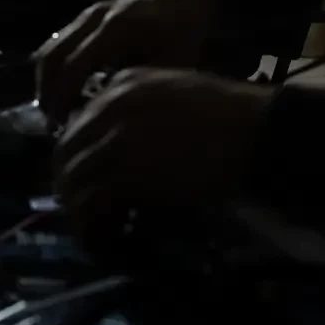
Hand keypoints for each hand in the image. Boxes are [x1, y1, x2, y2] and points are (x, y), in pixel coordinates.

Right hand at [35, 0, 218, 121]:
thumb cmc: (183, 33)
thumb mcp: (171, 65)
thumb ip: (140, 88)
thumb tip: (106, 117)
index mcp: (117, 28)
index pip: (74, 66)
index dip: (63, 98)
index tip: (62, 126)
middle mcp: (95, 16)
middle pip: (52, 56)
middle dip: (46, 91)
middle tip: (52, 122)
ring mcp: (89, 12)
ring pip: (50, 47)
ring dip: (47, 80)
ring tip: (55, 110)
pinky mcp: (87, 15)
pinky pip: (59, 42)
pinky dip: (56, 67)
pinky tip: (66, 91)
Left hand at [55, 68, 272, 237]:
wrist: (258, 130)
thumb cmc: (230, 117)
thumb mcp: (175, 98)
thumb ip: (139, 116)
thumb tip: (115, 157)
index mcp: (122, 85)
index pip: (78, 124)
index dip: (79, 160)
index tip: (88, 186)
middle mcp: (111, 106)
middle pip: (66, 152)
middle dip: (70, 189)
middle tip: (85, 216)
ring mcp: (116, 138)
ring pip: (74, 180)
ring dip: (80, 213)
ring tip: (97, 234)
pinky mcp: (127, 172)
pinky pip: (93, 204)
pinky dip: (94, 226)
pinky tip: (108, 239)